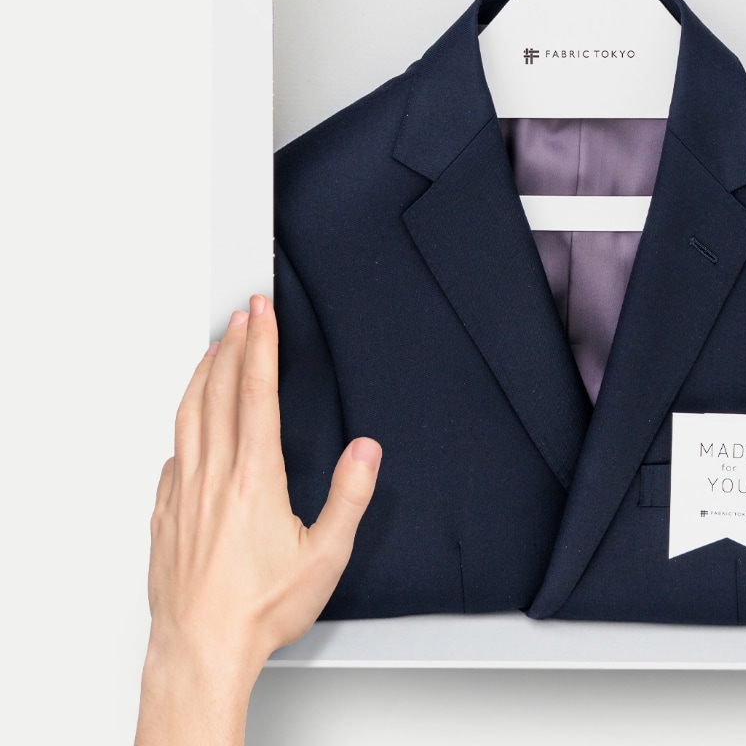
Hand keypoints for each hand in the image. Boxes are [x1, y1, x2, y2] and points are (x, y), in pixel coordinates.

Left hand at [136, 295, 380, 745]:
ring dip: (202, 374)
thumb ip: (349, 497)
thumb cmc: (259, 609)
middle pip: (218, 393)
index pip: (255, 394)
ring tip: (213, 349)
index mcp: (255, 479)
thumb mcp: (326, 556)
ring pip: (188, 415)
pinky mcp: (165, 512)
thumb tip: (366, 452)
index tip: (261, 313)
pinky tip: (189, 422)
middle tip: (242, 314)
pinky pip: (172, 452)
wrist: (201, 647)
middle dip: (233, 345)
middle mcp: (213, 476)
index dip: (260, 346)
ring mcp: (182, 492)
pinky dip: (183, 422)